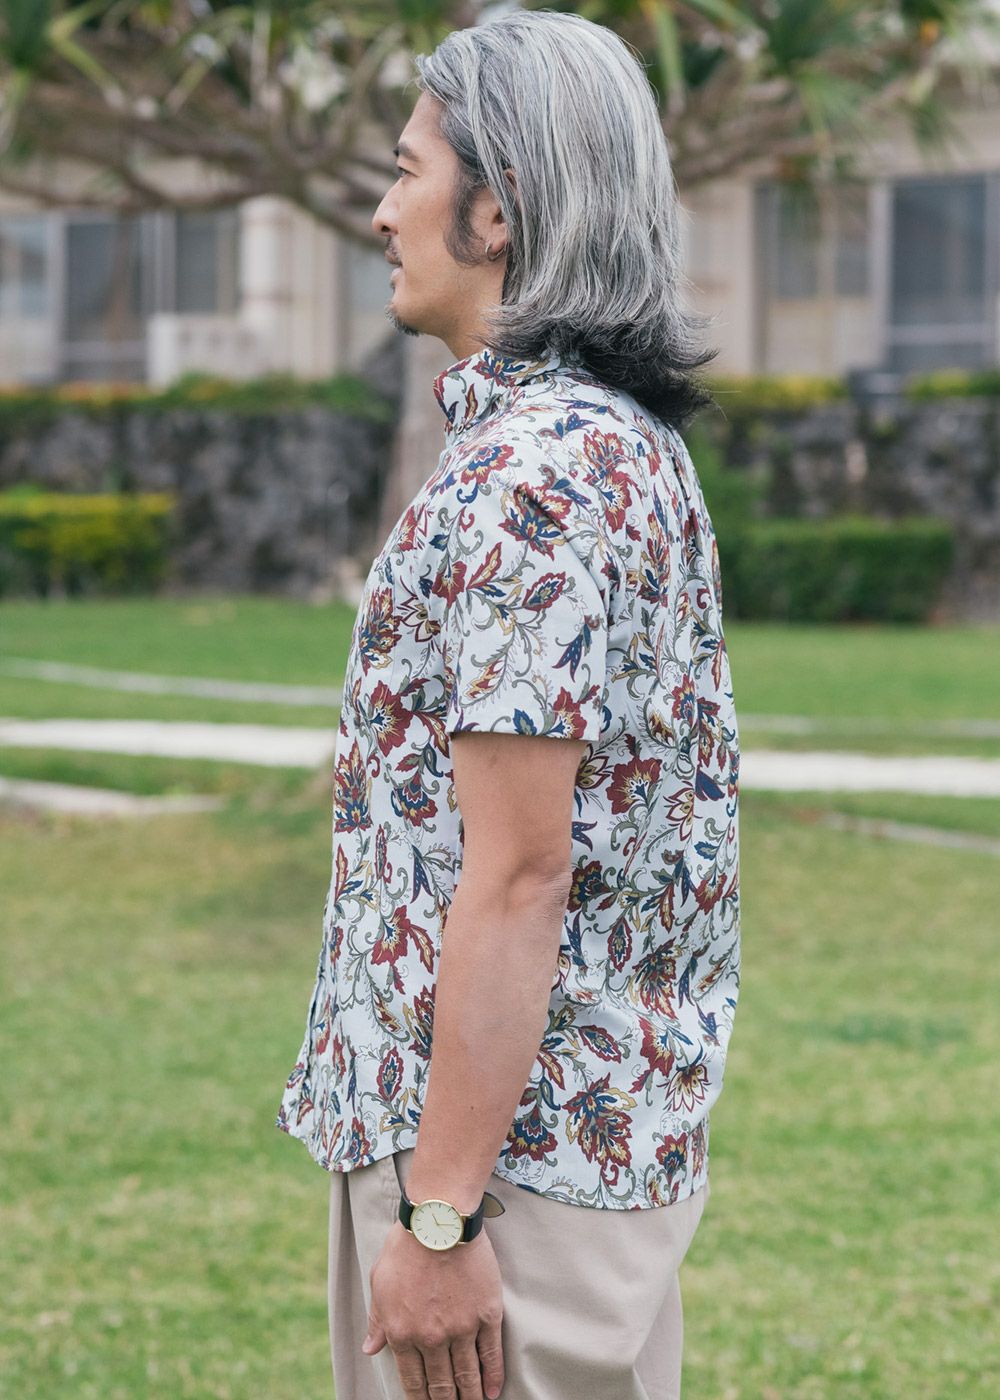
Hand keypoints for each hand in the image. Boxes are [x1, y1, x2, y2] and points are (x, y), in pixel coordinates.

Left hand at [362, 1218, 504, 1398]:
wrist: (438, 1221)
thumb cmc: (405, 1247)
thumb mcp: (379, 1283)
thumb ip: (377, 1320)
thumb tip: (370, 1349)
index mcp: (402, 1333)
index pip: (413, 1380)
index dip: (420, 1399)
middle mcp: (431, 1338)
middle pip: (441, 1385)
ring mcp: (461, 1329)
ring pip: (467, 1375)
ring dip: (470, 1396)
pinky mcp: (486, 1316)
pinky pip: (491, 1355)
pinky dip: (493, 1377)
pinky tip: (493, 1392)